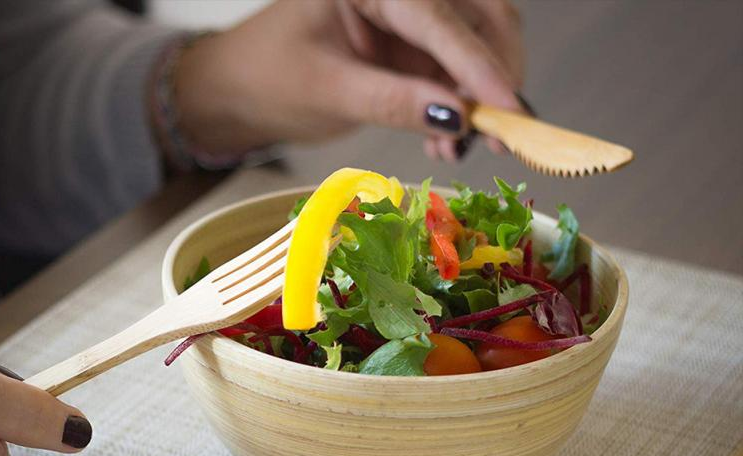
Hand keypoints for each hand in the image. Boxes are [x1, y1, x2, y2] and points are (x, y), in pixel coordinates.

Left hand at [173, 0, 523, 162]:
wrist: (241, 91)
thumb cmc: (268, 78)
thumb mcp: (329, 92)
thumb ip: (393, 102)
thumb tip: (455, 118)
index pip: (437, 17)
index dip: (478, 66)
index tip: (508, 110)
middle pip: (477, 15)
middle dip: (494, 74)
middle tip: (501, 132)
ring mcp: (407, 16)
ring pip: (472, 45)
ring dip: (480, 98)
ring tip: (461, 146)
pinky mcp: (409, 46)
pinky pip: (453, 72)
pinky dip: (459, 107)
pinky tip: (446, 140)